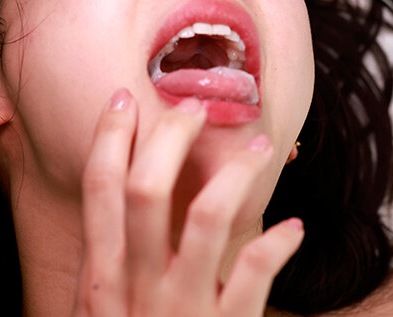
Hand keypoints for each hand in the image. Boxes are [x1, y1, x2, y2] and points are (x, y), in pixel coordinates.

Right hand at [72, 89, 303, 316]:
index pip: (99, 191)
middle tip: (195, 106)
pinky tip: (292, 228)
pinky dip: (278, 241)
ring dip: (238, 170)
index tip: (122, 97)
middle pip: (145, 189)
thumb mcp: (101, 310)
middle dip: (170, 136)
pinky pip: (256, 268)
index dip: (108, 137)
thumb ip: (109, 261)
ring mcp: (181, 308)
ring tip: (261, 147)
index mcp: (100, 281)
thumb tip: (120, 198)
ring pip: (207, 214)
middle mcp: (136, 288)